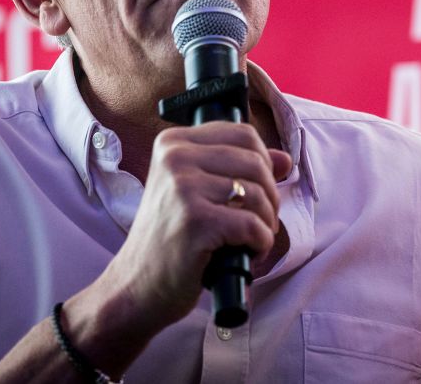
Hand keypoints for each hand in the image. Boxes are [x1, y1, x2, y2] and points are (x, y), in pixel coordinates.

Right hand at [80, 122, 292, 343]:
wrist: (135, 286)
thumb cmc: (169, 239)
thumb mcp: (196, 192)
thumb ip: (238, 169)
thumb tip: (286, 159)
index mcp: (173, 143)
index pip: (243, 133)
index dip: (263, 163)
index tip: (257, 190)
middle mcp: (175, 158)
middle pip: (256, 162)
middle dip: (270, 197)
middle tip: (259, 222)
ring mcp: (183, 188)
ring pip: (258, 194)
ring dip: (267, 224)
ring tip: (251, 241)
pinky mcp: (195, 221)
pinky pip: (253, 226)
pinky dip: (261, 244)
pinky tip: (247, 254)